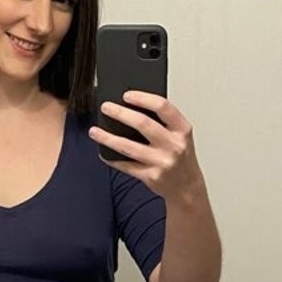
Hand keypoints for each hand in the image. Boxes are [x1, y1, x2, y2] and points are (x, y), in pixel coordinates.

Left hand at [89, 91, 203, 201]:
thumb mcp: (180, 136)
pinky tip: (103, 153)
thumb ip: (163, 122)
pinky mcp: (151, 177)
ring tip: (94, 131)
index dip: (142, 98)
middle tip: (106, 107)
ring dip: (108, 138)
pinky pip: (126, 166)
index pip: (162, 107)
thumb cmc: (180, 157)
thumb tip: (131, 107)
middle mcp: (173, 145)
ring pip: (128, 147)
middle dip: (120, 113)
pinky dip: (112, 159)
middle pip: (142, 124)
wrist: (188, 186)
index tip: (126, 95)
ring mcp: (162, 162)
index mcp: (182, 130)